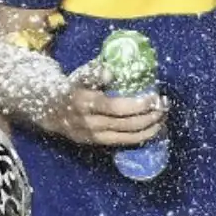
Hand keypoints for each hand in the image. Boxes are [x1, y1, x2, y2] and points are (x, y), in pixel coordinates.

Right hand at [43, 63, 166, 148]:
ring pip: (126, 137)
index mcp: (86, 104)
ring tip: (161, 120)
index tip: (153, 97)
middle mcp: (90, 123)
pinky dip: (139, 137)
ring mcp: (94, 136)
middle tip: (163, 107)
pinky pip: (122, 142)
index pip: (116, 108)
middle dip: (148, 117)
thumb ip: (95, 72)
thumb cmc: (72, 89)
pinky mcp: (97, 143)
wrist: (52, 112)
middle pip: (125, 124)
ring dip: (147, 130)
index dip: (137, 105)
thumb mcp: (80, 76)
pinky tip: (151, 130)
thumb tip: (112, 72)